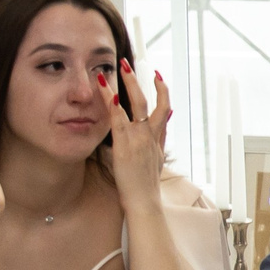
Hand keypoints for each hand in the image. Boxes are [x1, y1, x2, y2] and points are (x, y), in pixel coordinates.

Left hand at [98, 61, 171, 208]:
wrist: (144, 204)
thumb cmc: (143, 192)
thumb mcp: (151, 170)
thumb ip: (148, 154)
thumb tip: (143, 146)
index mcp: (158, 143)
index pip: (164, 114)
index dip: (163, 95)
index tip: (159, 80)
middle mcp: (152, 137)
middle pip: (157, 103)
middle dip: (150, 82)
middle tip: (138, 65)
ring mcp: (141, 138)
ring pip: (139, 103)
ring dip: (130, 82)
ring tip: (123, 65)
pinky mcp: (126, 144)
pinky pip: (118, 118)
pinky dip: (112, 103)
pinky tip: (106, 90)